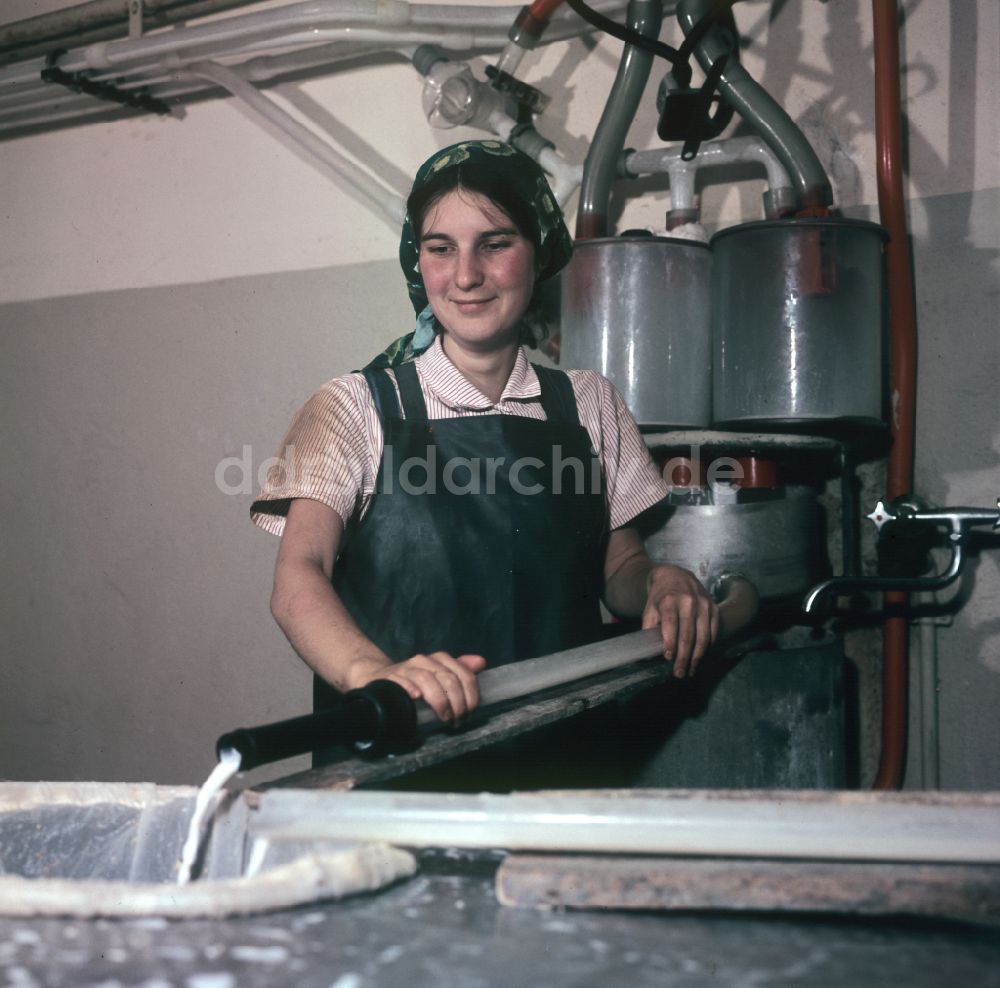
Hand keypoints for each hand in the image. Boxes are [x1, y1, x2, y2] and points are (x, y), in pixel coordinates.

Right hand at [361, 652, 486, 723]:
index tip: (470, 712)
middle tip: (458, 720)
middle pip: (448, 678)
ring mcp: (406, 668)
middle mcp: (424, 660)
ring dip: (439, 701)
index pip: (463, 674)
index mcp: (440, 659)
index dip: (470, 695)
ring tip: (445, 718)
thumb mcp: (440, 674)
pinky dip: (410, 689)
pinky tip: (416, 698)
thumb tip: (481, 662)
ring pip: (427, 679)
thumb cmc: (416, 680)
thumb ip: (461, 669)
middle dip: (457, 703)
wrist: (381, 677)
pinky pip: (401, 681)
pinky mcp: (390, 678)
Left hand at [642, 565, 717, 678]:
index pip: (670, 625)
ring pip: (703, 636)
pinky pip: (713, 632)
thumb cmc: (660, 597)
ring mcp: (704, 604)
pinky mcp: (714, 608)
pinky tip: (700, 657)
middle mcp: (688, 601)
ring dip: (697, 657)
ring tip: (690, 670)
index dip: (670, 643)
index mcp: (669, 601)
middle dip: (684, 657)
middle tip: (679, 673)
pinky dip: (708, 647)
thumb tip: (647, 654)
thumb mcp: (649, 609)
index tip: (668, 658)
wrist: (675, 576)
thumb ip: (649, 629)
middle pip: (688, 635)